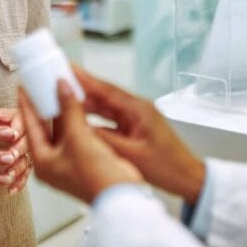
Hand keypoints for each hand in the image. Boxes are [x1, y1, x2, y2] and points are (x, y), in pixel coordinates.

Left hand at [0, 91, 30, 194]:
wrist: (30, 128)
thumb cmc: (8, 120)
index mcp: (21, 121)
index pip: (22, 123)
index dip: (17, 128)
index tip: (12, 133)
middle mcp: (29, 137)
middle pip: (25, 144)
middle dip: (17, 150)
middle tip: (10, 157)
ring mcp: (30, 153)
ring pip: (25, 162)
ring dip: (17, 169)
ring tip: (8, 177)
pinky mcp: (29, 165)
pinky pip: (25, 175)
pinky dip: (18, 183)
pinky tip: (11, 190)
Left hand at [19, 80, 142, 203]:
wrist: (120, 194)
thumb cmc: (94, 176)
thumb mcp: (78, 137)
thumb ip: (69, 110)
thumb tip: (61, 87)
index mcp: (43, 161)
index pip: (30, 126)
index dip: (27, 104)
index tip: (24, 86)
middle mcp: (53, 161)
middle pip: (45, 126)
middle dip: (46, 105)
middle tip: (43, 83)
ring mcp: (69, 159)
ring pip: (63, 128)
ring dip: (63, 109)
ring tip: (61, 87)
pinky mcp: (85, 156)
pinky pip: (77, 132)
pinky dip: (77, 117)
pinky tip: (78, 103)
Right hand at [74, 67, 205, 203]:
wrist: (187, 177)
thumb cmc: (168, 167)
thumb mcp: (131, 154)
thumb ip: (104, 139)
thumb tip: (81, 128)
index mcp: (139, 109)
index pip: (106, 90)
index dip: (84, 78)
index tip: (67, 68)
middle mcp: (137, 108)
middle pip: (104, 95)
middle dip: (81, 88)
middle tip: (59, 80)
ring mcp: (136, 117)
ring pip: (106, 106)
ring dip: (87, 103)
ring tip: (64, 97)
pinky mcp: (135, 127)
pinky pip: (111, 118)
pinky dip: (96, 117)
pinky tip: (82, 118)